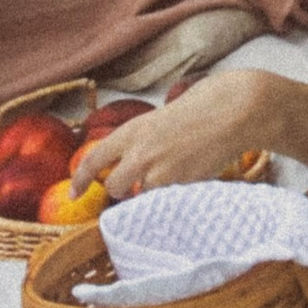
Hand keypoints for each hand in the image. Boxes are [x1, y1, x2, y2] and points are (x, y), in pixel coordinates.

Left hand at [94, 68, 288, 198]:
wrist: (232, 111)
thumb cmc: (201, 107)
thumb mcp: (159, 118)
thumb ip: (140, 140)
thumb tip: (130, 162)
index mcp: (132, 131)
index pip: (93, 160)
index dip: (80, 180)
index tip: (75, 193)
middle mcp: (140, 153)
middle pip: (115, 186)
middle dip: (124, 188)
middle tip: (138, 183)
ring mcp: (160, 171)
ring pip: (144, 195)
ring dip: (154, 190)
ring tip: (176, 171)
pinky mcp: (179, 186)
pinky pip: (168, 199)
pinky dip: (175, 193)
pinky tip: (191, 173)